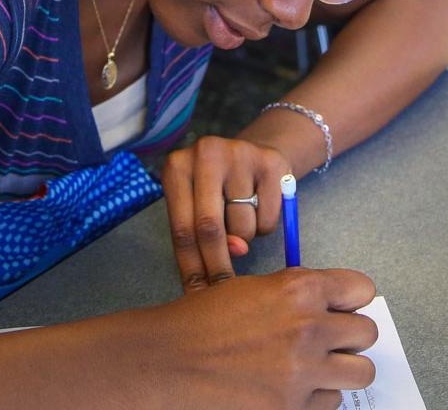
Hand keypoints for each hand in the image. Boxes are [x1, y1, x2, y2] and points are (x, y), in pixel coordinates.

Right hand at [146, 269, 378, 408]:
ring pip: (360, 372)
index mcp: (299, 289)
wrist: (168, 361)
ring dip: (341, 370)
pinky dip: (316, 397)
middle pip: (367, 333)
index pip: (361, 289)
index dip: (351, 299)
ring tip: (315, 369)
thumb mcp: (252, 288)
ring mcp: (304, 372)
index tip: (344, 307)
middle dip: (350, 337)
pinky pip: (331, 403)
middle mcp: (309, 328)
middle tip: (328, 341)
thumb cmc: (202, 323)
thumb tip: (327, 306)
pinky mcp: (293, 408)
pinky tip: (291, 389)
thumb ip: (295, 294)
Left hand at [163, 135, 294, 290]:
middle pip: (209, 228)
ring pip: (242, 227)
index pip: (182, 230)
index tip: (199, 294)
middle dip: (217, 265)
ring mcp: (240, 154)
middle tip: (224, 287)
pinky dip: (264, 227)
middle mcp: (206, 153)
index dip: (191, 267)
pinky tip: (258, 209)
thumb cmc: (215, 188)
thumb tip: (237, 251)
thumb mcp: (197, 206)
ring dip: (244, 241)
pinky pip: (268, 218)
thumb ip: (203, 234)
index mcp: (177, 167)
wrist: (252, 153)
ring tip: (240, 220)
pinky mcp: (271, 162)